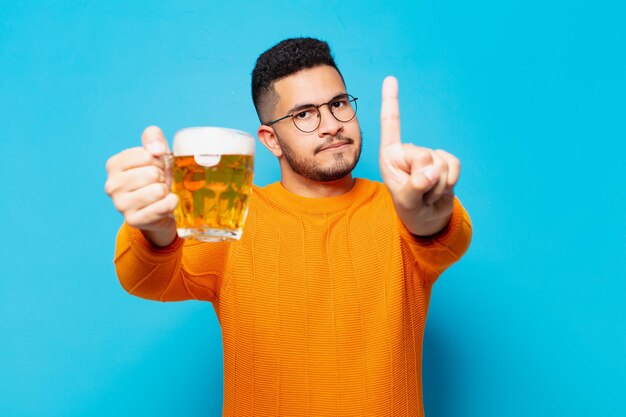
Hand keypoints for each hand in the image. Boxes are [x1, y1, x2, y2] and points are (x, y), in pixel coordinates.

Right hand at [105, 126, 177, 245]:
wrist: (158, 209)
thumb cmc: (155, 179)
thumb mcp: (155, 154)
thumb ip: (153, 138)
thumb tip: (157, 149)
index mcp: (114, 165)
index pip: (147, 155)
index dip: (158, 161)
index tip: (154, 168)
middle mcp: (112, 185)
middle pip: (152, 173)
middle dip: (162, 177)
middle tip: (158, 183)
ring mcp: (120, 205)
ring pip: (158, 191)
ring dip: (165, 191)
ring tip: (159, 195)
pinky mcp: (133, 220)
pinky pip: (163, 207)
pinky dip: (171, 204)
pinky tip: (165, 204)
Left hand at [379, 76, 459, 236]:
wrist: (429, 220)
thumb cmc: (411, 210)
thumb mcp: (407, 203)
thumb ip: (415, 187)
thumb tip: (430, 172)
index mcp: (390, 156)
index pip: (391, 126)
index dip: (392, 102)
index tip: (391, 78)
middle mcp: (407, 151)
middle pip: (423, 155)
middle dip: (425, 181)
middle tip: (420, 194)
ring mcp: (427, 155)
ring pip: (440, 163)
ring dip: (437, 185)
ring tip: (428, 194)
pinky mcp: (445, 159)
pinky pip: (454, 164)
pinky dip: (451, 180)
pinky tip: (442, 188)